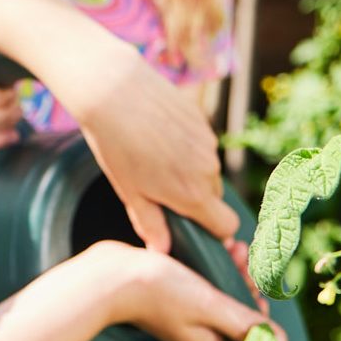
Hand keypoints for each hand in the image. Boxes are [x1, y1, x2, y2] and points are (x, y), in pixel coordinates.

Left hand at [70, 55, 234, 251]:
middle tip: (160, 187)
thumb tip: (162, 250)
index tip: (192, 224)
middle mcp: (208, 169)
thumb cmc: (115, 145)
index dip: (214, 230)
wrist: (113, 90)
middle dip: (195, 197)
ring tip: (153, 155)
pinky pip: (201, 143)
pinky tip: (157, 133)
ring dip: (189, 169)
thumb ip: (150, 224)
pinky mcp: (202, 119)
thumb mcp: (129, 191)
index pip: (227, 226)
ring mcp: (207, 142)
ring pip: (207, 168)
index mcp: (193, 194)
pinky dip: (186, 145)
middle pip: (214, 196)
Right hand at [86, 243, 266, 340]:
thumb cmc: (157, 291)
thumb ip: (243, 324)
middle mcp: (196, 333)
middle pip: (235, 315)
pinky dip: (213, 268)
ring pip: (220, 296)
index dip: (260, 317)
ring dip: (232, 272)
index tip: (258, 290)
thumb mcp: (209, 305)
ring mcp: (181, 316)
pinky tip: (216, 248)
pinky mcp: (170, 297)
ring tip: (235, 248)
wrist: (108, 277)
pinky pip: (202, 285)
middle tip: (247, 261)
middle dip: (246, 286)